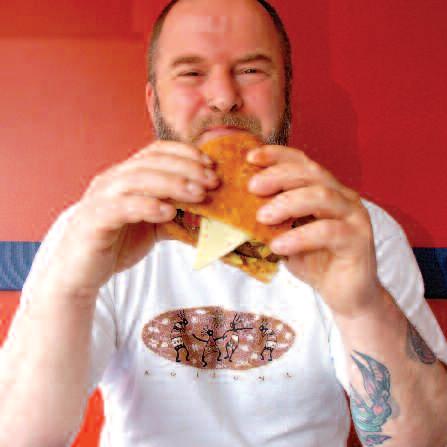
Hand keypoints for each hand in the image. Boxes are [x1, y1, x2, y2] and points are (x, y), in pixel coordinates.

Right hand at [45, 141, 218, 298]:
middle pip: (151, 162)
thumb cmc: (118, 244)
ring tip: (198, 195)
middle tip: (213, 181)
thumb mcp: (154, 226)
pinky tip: (168, 213)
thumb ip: (177, 214)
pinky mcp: (94, 219)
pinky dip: (147, 206)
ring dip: (172, 184)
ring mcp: (101, 197)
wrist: (82, 272)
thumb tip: (212, 214)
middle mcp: (112, 180)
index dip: (185, 153)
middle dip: (186, 168)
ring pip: (138, 179)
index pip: (156, 151)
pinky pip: (121, 206)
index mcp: (126, 176)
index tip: (211, 165)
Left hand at [247, 145, 381, 316]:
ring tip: (262, 217)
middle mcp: (343, 197)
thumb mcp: (287, 236)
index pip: (303, 163)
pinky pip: (328, 231)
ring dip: (288, 202)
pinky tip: (278, 246)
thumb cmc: (315, 262)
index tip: (250, 157)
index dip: (277, 156)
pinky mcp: (358, 240)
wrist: (346, 295)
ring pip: (322, 196)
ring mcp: (354, 217)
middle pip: (311, 173)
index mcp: (326, 190)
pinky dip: (299, 236)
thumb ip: (271, 221)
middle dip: (278, 176)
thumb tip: (235, 210)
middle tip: (252, 187)